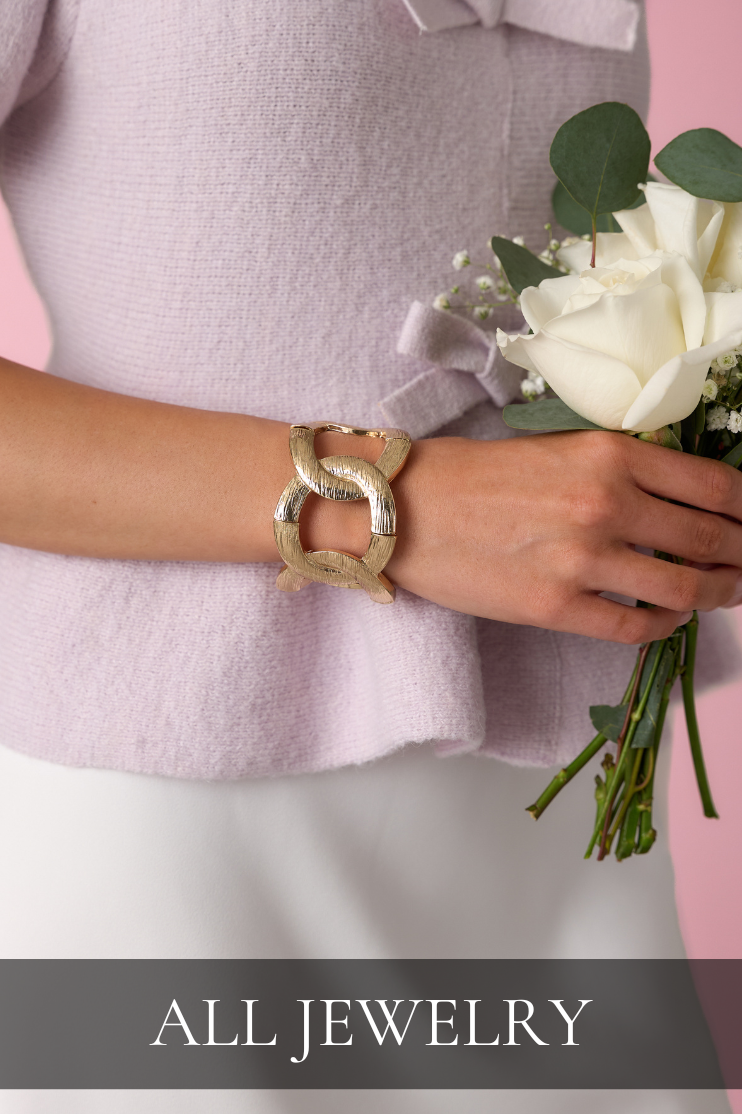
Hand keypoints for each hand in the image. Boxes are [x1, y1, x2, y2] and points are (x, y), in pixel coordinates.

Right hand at [308, 430, 741, 643]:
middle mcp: (606, 503)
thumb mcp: (556, 448)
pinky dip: (664, 626)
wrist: (404, 509)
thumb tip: (673, 501)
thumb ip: (617, 469)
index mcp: (609, 455)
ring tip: (725, 593)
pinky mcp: (556, 606)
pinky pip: (635, 626)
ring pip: (683, 586)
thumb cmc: (472, 473)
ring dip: (717, 592)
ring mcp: (584, 559)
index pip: (714, 485)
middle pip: (709, 537)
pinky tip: (668, 619)